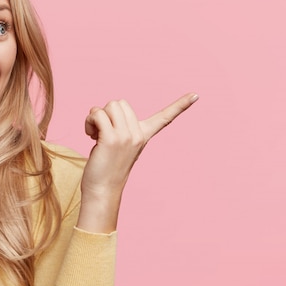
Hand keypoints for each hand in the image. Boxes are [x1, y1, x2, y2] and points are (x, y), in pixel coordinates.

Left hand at [77, 92, 198, 232]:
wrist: (102, 190)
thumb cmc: (106, 168)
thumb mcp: (119, 145)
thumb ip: (119, 127)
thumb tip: (101, 111)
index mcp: (144, 135)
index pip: (165, 117)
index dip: (180, 105)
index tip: (196, 95)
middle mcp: (138, 135)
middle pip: (120, 103)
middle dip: (106, 112)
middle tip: (102, 130)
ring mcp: (126, 137)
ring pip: (108, 106)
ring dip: (95, 116)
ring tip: (95, 133)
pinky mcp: (111, 139)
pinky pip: (98, 115)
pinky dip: (90, 121)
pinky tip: (90, 136)